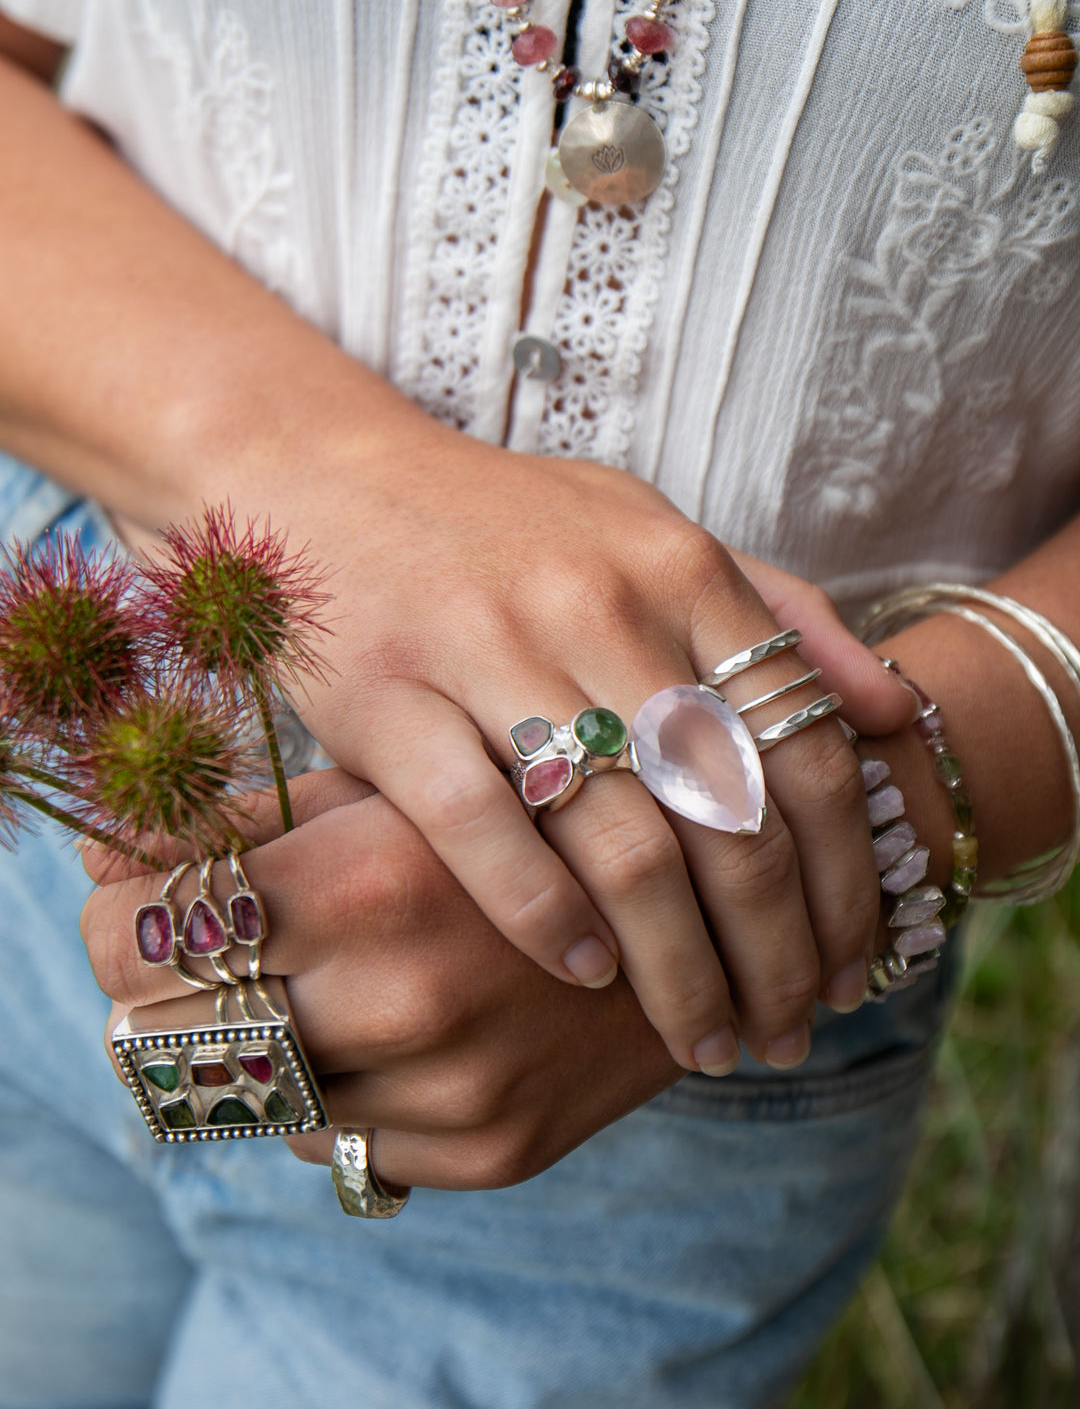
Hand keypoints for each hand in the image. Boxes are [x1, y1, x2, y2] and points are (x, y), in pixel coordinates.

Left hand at [81, 772, 681, 1190]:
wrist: (717, 889)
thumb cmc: (531, 802)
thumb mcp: (396, 773)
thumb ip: (255, 813)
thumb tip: (111, 843)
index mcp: (366, 876)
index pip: (135, 932)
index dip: (117, 915)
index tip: (141, 900)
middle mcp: (401, 997)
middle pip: (166, 1035)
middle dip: (169, 989)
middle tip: (211, 945)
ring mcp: (449, 1091)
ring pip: (256, 1102)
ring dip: (263, 1047)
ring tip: (319, 980)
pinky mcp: (494, 1152)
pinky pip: (347, 1148)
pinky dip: (344, 1096)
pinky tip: (395, 1031)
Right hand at [224, 421, 916, 1070]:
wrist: (324, 481)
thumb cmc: (504, 525)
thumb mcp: (654, 530)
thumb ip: (780, 608)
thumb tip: (894, 708)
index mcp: (680, 566)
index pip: (805, 750)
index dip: (845, 880)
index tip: (852, 967)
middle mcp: (598, 604)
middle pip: (729, 818)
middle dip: (776, 954)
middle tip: (786, 1033)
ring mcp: (487, 648)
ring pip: (621, 844)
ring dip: (675, 968)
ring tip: (704, 1037)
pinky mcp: (387, 697)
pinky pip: (483, 831)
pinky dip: (542, 916)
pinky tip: (581, 974)